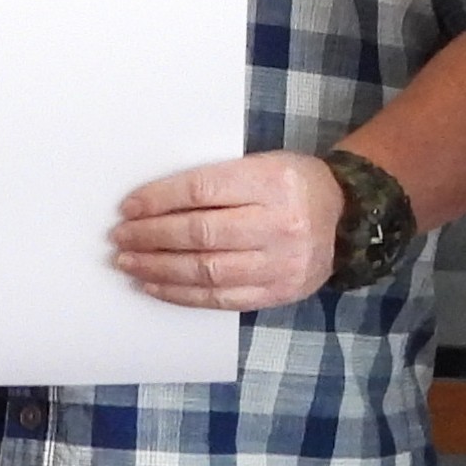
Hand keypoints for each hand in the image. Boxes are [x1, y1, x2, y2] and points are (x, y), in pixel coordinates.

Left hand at [112, 152, 341, 310]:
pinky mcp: (277, 293)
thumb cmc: (292, 185)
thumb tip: (153, 203)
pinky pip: (221, 299)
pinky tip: (155, 286)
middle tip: (120, 238)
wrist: (345, 219)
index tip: (129, 207)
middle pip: (200, 233)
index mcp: (272, 182)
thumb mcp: (262, 166)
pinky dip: (182, 294)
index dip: (160, 199)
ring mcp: (280, 264)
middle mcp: (279, 224)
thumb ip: (217, 182)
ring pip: (206, 270)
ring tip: (128, 263)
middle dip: (151, 237)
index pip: (203, 190)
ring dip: (158, 269)